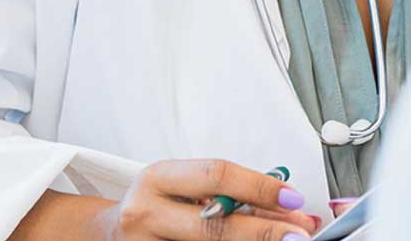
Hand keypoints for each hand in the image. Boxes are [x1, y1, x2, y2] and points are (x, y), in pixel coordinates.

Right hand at [93, 159, 318, 240]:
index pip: (214, 176)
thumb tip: (293, 210)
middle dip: (264, 231)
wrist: (110, 234)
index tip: (293, 198)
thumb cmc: (158, 206)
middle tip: (300, 234)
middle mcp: (146, 212)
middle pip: (214, 224)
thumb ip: (234, 194)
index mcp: (158, 178)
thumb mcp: (185, 188)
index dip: (258, 187)